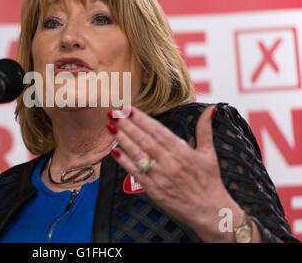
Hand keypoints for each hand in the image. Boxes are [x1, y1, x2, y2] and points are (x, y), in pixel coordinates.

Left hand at [106, 105, 245, 241]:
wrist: (210, 212)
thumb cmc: (209, 182)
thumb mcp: (209, 153)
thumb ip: (205, 129)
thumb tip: (211, 108)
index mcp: (183, 151)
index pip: (158, 130)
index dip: (141, 119)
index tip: (128, 108)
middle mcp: (170, 162)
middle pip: (144, 140)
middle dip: (127, 125)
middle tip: (113, 112)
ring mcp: (160, 176)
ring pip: (138, 154)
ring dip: (122, 139)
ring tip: (110, 126)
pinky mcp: (154, 190)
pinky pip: (136, 173)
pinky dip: (124, 162)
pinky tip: (114, 151)